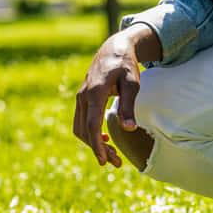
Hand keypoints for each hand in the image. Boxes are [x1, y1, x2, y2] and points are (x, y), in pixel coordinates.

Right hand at [73, 29, 146, 166]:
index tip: (104, 161)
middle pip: (84, 130)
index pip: (91, 125)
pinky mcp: (82, 98)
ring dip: (93, 143)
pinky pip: (81, 120)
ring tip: (112, 155)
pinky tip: (104, 138)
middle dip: (98, 149)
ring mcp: (81, 97)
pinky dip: (90, 133)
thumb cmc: (125, 65)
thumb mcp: (132, 84)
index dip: (97, 145)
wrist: (113, 49)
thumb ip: (129, 107)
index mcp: (95, 92)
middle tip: (117, 163)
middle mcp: (83, 96)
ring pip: (80, 127)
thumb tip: (129, 129)